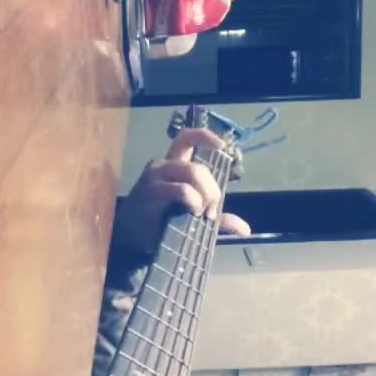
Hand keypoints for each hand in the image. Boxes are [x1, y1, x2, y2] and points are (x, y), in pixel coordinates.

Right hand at [114, 128, 250, 252]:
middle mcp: (164, 165)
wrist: (131, 239)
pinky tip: (191, 212)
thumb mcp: (192, 216)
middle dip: (212, 189)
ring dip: (205, 194)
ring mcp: (156, 176)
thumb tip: (244, 229)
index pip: (186, 138)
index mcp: (173, 166)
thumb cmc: (159, 222)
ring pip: (193, 172)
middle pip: (199, 166)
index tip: (222, 146)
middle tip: (211, 211)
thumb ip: (217, 217)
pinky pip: (182, 189)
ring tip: (201, 212)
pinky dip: (193, 200)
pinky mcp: (151, 190)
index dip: (205, 136)